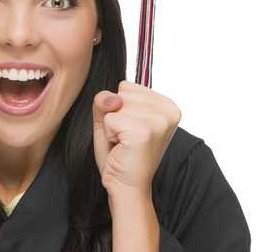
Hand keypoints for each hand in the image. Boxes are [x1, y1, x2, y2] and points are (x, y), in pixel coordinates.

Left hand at [92, 80, 181, 195]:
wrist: (126, 186)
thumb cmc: (119, 154)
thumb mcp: (109, 119)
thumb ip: (105, 100)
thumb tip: (113, 98)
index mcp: (167, 105)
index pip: (127, 87)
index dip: (119, 108)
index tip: (129, 129)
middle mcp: (169, 111)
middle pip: (121, 94)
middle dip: (115, 116)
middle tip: (125, 139)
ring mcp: (159, 121)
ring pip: (115, 105)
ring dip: (112, 126)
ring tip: (124, 143)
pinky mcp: (145, 132)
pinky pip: (110, 119)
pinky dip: (109, 134)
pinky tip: (122, 148)